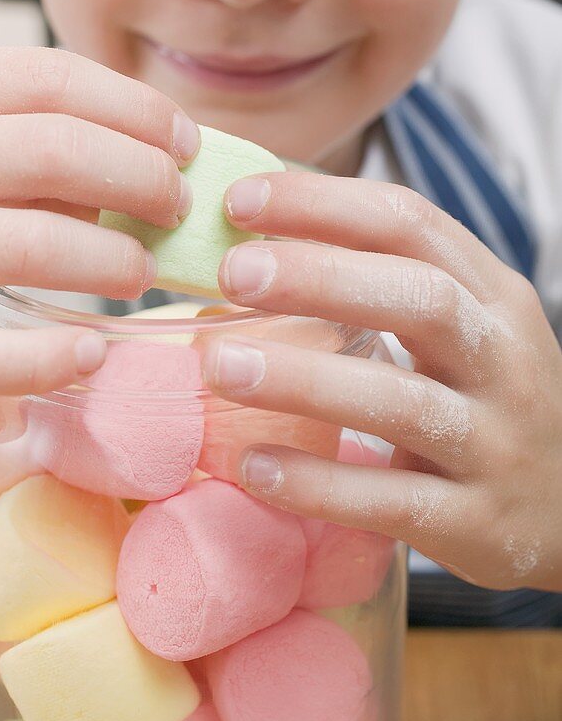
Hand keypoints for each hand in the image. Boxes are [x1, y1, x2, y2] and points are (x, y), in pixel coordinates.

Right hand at [0, 47, 198, 399]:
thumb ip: (11, 140)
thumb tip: (140, 160)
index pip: (45, 78)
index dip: (134, 107)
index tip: (183, 142)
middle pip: (48, 149)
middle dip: (141, 176)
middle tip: (176, 207)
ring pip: (26, 242)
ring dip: (111, 259)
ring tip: (142, 271)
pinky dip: (45, 359)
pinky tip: (88, 352)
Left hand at [202, 172, 561, 591]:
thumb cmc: (488, 400)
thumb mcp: (463, 328)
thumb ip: (382, 285)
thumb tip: (251, 251)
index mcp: (491, 296)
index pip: (410, 224)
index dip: (323, 204)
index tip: (240, 199)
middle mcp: (502, 359)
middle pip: (418, 298)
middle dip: (320, 277)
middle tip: (233, 272)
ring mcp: (494, 443)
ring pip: (402, 401)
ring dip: (304, 379)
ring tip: (219, 366)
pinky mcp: (475, 521)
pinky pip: (392, 501)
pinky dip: (319, 482)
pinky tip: (253, 467)